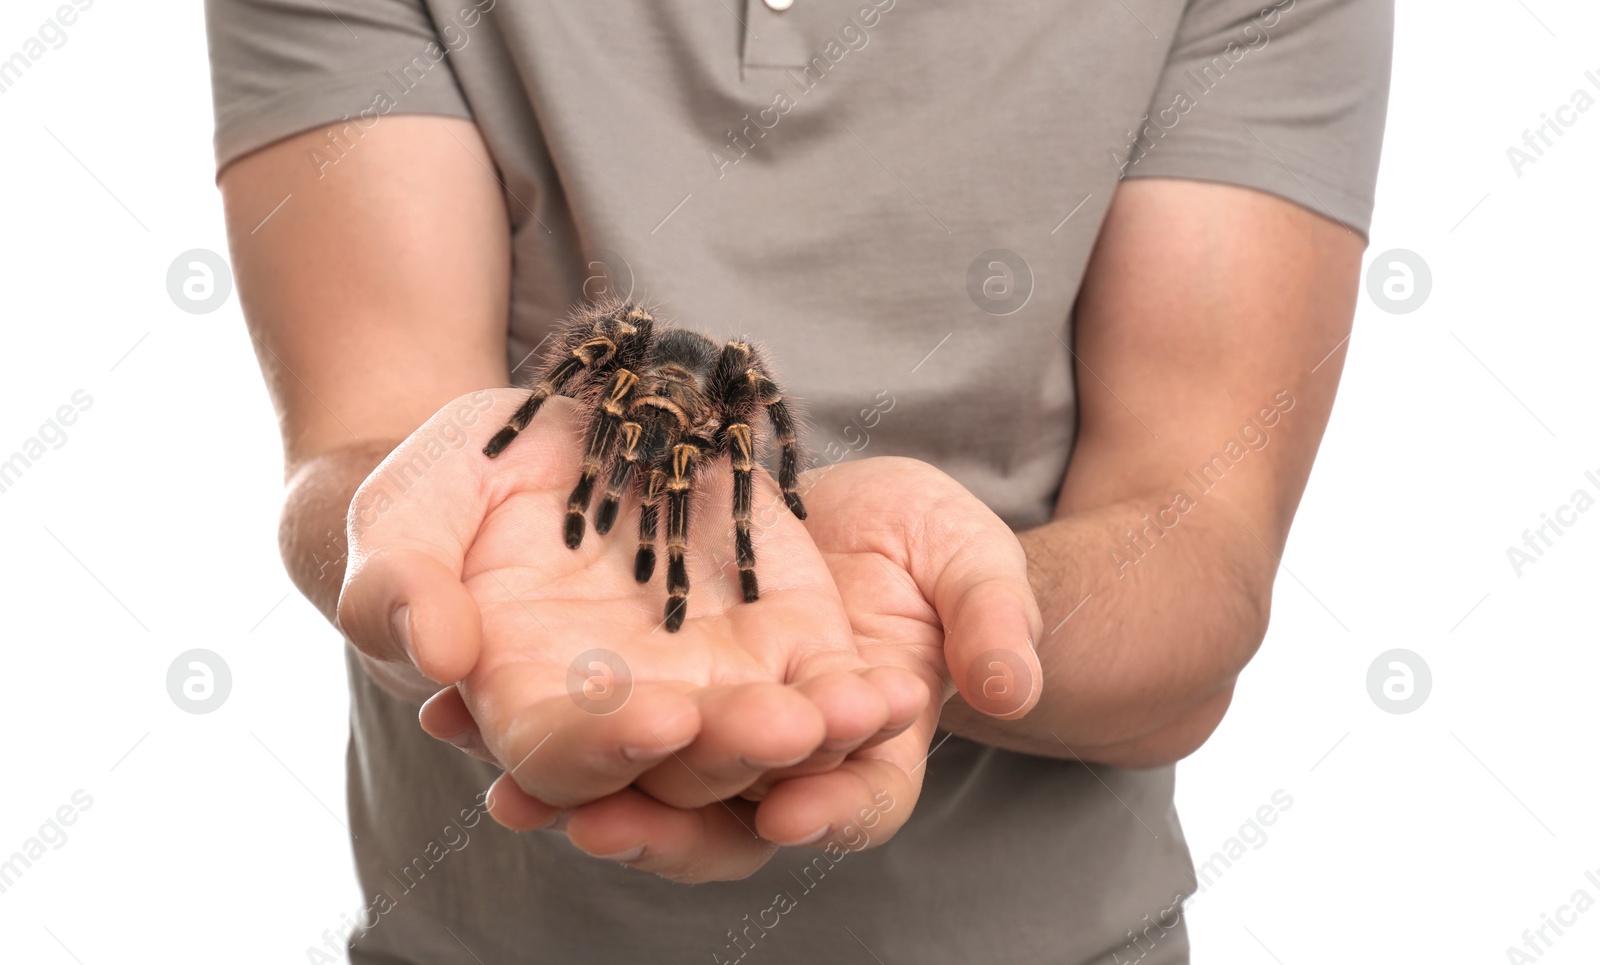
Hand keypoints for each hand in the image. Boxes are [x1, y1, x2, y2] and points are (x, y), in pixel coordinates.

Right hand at [336, 390, 927, 870]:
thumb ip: (396, 587)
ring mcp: (710, 676)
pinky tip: (896, 690)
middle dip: (735, 756)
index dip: (610, 753)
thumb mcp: (402, 512)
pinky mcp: (778, 629)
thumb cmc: (450, 488)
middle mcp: (628, 712)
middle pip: (685, 772)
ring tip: (859, 712)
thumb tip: (439, 656)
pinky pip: (826, 682)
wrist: (536, 439)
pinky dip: (860, 696)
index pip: (567, 762)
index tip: (658, 720)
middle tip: (783, 727)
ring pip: (768, 744)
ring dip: (817, 740)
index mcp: (529, 707)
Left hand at [484, 455, 1043, 881]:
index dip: (825, 813)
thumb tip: (1010, 688)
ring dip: (580, 796)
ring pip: (640, 785)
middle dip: (667, 828)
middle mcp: (779, 765)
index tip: (786, 812)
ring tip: (512, 794)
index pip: (854, 803)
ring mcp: (704, 727)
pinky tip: (465, 712)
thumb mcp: (971, 563)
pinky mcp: (642, 684)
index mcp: (871, 751)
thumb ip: (993, 623)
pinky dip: (528, 726)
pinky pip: (582, 717)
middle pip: (726, 821)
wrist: (851, 511)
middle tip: (608, 823)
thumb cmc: (928, 546)